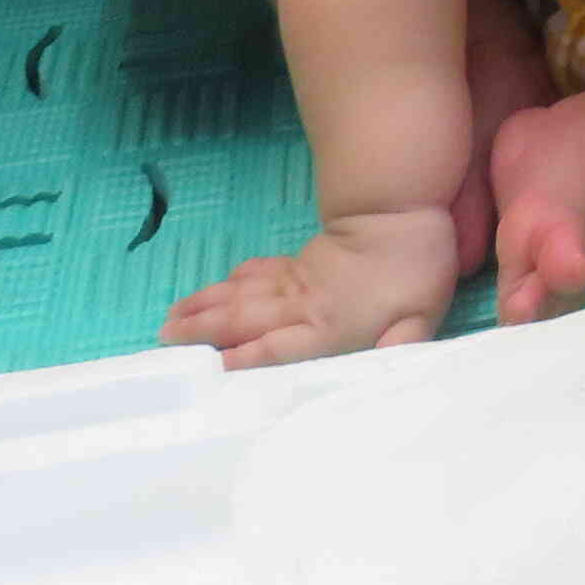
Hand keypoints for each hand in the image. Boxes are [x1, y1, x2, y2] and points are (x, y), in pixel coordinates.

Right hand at [162, 206, 456, 367]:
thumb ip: (398, 348)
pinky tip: (219, 287)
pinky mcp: (300, 261)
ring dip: (205, 308)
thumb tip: (381, 375)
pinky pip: (258, 272)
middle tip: (164, 341)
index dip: (244, 360)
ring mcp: (296, 280)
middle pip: (245, 320)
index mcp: (327, 327)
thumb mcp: (420, 316)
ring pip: (242, 296)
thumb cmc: (415, 269)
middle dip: (203, 333)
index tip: (208, 369)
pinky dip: (234, 281)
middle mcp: (301, 306)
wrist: (402, 208)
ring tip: (171, 320)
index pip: (278, 349)